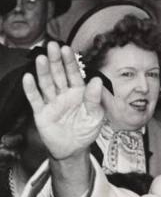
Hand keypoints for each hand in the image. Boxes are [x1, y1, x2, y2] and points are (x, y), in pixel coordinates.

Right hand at [22, 42, 103, 160]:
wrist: (74, 149)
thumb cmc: (86, 130)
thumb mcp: (95, 117)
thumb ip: (95, 100)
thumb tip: (97, 81)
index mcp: (79, 92)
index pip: (74, 74)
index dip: (70, 62)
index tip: (66, 49)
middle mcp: (64, 94)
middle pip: (58, 74)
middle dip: (55, 61)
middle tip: (52, 46)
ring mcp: (52, 102)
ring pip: (46, 84)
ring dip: (43, 72)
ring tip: (41, 59)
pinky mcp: (41, 112)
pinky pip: (35, 99)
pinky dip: (31, 89)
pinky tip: (28, 78)